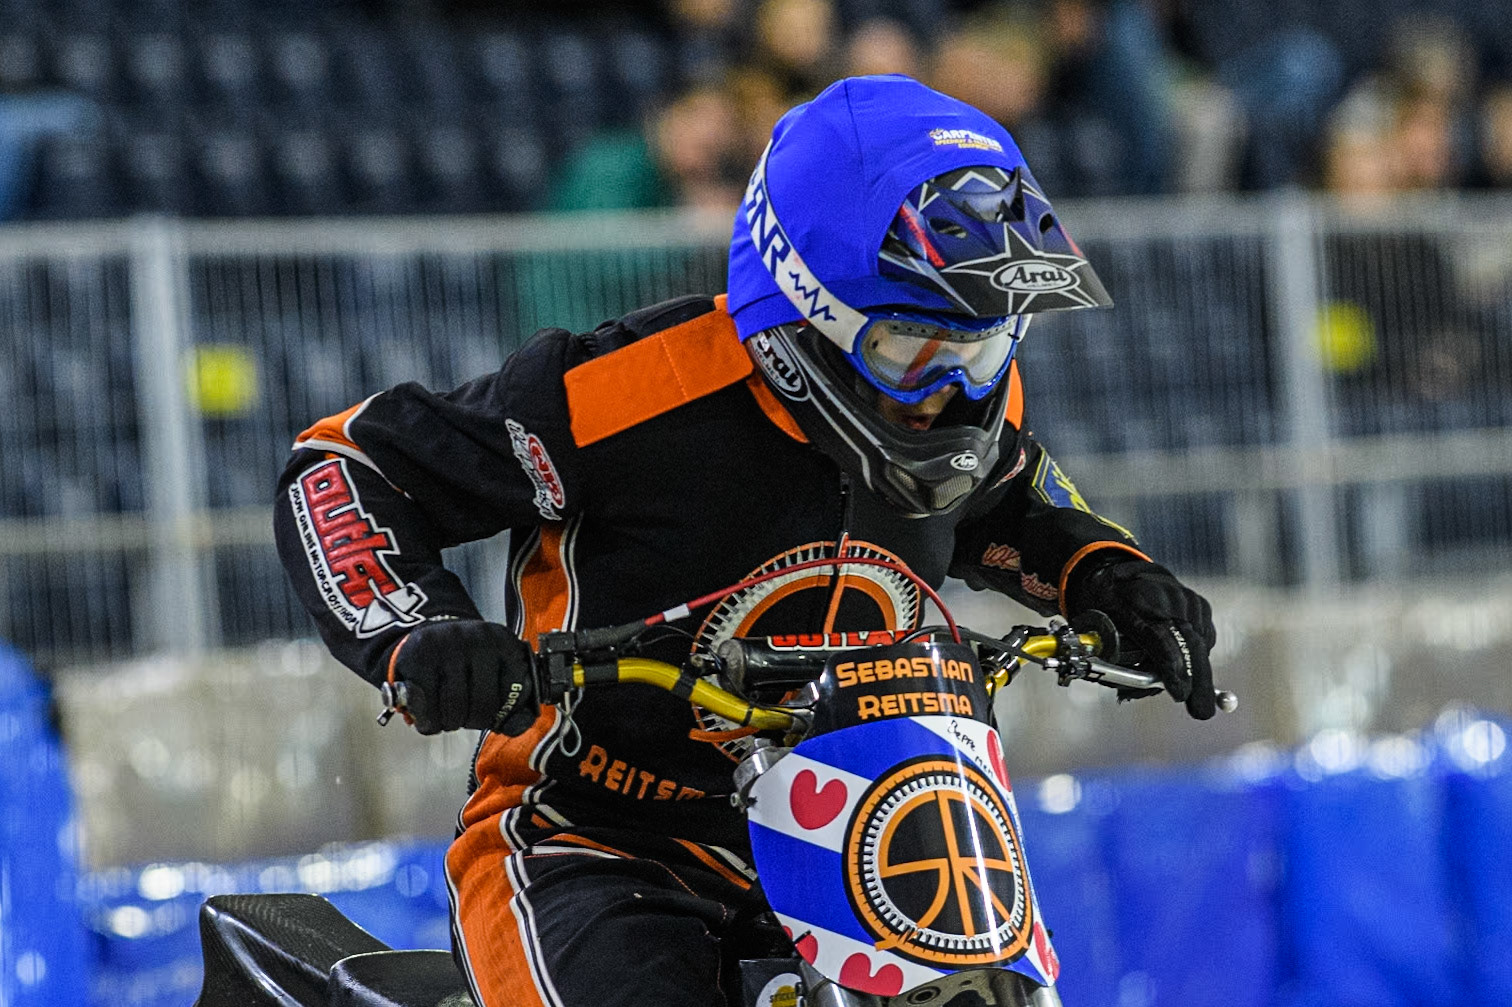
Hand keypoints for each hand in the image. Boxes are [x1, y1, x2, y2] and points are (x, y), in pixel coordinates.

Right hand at [384, 619, 536, 734]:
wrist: (430, 639)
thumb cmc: (466, 662)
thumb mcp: (496, 673)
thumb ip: (513, 704)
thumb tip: (518, 726)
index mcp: (504, 642)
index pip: (514, 691)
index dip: (500, 711)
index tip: (490, 714)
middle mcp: (478, 639)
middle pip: (483, 704)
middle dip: (473, 720)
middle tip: (465, 717)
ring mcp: (448, 645)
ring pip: (454, 708)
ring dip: (449, 722)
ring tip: (447, 713)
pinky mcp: (419, 657)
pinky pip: (427, 708)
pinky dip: (428, 721)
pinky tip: (430, 712)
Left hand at [1070, 558, 1217, 719]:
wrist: (1120, 572)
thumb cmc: (1104, 607)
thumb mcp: (1095, 630)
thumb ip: (1111, 661)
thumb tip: (1128, 695)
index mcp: (1130, 601)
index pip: (1156, 637)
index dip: (1170, 665)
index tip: (1179, 691)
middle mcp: (1163, 595)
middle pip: (1188, 642)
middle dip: (1195, 679)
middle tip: (1200, 711)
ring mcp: (1185, 598)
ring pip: (1199, 643)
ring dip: (1195, 671)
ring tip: (1184, 689)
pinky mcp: (1199, 604)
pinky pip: (1203, 638)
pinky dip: (1195, 655)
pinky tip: (1179, 658)